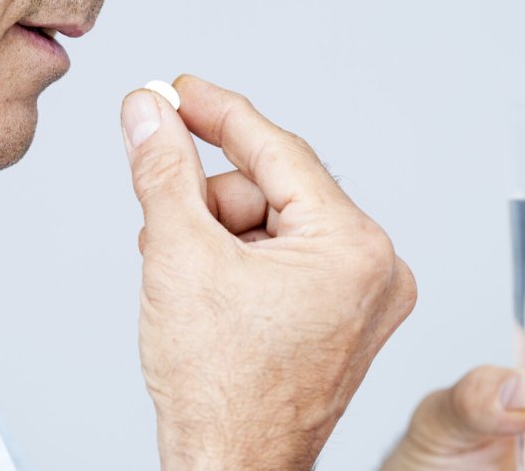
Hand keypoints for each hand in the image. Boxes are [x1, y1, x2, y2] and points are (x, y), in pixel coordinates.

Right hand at [121, 75, 416, 470]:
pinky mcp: (345, 319)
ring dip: (218, 236)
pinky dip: (240, 262)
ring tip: (181, 274)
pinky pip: (288, 260)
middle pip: (275, 190)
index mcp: (354, 248)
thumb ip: (163, 170)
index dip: (219, 114)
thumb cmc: (219, 390)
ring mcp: (365, 299)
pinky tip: (207, 289)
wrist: (229, 469)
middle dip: (210, 203)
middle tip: (163, 224)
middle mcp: (376, 270)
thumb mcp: (179, 257)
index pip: (279, 151)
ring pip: (275, 225)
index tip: (179, 90)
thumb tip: (148, 112)